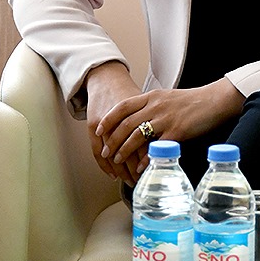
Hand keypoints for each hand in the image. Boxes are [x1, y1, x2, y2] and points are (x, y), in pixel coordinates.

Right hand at [84, 62, 145, 184]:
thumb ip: (154, 123)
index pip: (144, 144)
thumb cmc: (128, 93)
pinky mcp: (93, 124)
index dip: (148, 162)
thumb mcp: (145, 105)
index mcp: (139, 114)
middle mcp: (121, 119)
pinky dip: (104, 165)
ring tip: (128, 181)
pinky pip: (97, 150)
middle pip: (129, 152)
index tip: (153, 174)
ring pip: (112, 154)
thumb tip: (167, 146)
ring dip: (120, 171)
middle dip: (134, 171)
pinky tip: (112, 173)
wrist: (107, 78)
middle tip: (141, 183)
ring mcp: (105, 123)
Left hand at [98, 79, 244, 179]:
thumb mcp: (167, 98)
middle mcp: (155, 106)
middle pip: (125, 123)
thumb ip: (151, 107)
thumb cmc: (192, 101)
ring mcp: (166, 118)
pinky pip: (156, 146)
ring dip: (124, 150)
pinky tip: (139, 167)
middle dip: (112, 139)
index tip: (99, 130)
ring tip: (118, 161)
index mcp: (151, 97)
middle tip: (106, 151)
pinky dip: (145, 158)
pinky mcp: (178, 131)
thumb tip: (138, 120)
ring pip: (137, 135)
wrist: (215, 100)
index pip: (122, 106)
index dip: (108, 119)